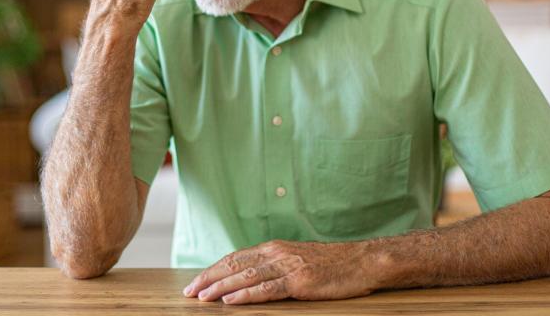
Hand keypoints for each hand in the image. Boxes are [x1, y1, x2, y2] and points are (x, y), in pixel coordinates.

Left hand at [183, 239, 377, 304]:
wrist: (361, 262)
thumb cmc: (332, 265)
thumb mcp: (297, 261)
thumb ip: (274, 267)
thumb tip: (249, 279)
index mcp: (274, 248)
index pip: (235, 258)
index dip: (213, 270)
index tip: (195, 282)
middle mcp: (276, 253)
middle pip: (234, 265)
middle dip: (208, 278)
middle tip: (188, 292)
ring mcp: (287, 266)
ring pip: (245, 276)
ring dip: (220, 288)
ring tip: (201, 298)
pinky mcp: (299, 281)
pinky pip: (266, 289)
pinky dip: (245, 296)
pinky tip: (230, 302)